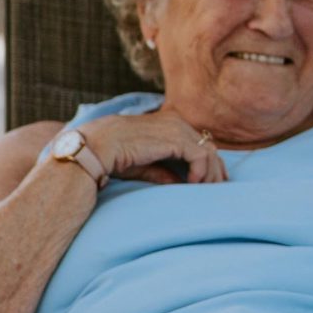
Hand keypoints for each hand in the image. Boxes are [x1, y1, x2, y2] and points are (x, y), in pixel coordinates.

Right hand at [82, 107, 227, 185]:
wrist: (97, 147)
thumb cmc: (113, 155)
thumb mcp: (143, 164)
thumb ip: (163, 170)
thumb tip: (180, 183)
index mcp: (167, 123)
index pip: (198, 141)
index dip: (208, 163)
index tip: (209, 182)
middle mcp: (175, 122)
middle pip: (208, 146)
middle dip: (214, 169)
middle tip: (215, 189)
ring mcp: (176, 128)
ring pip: (209, 151)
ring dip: (210, 173)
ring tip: (204, 190)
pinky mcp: (175, 138)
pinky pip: (200, 156)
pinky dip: (200, 171)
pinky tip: (192, 183)